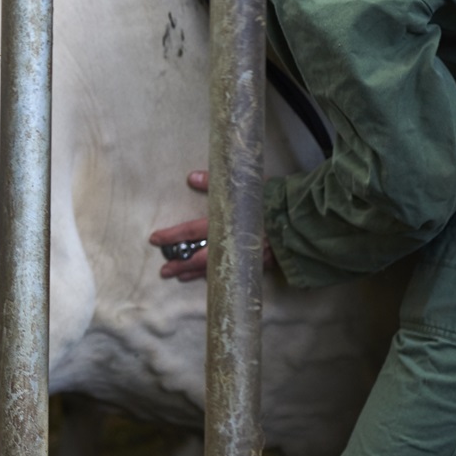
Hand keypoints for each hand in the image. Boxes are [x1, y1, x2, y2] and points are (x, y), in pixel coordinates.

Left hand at [148, 171, 277, 282]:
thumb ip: (215, 183)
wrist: (301, 221)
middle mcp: (231, 245)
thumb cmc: (271, 201)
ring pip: (215, 270)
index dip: (172, 236)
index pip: (191, 232)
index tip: (154, 240)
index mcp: (224, 226)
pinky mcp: (259, 265)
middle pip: (199, 258)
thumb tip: (191, 177)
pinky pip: (233, 272)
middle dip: (180, 264)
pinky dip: (219, 276)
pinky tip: (212, 278)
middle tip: (163, 271)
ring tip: (180, 277)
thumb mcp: (243, 187)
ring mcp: (244, 258)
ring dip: (196, 273)